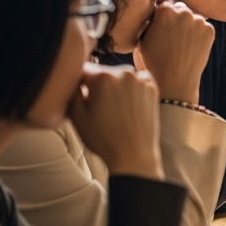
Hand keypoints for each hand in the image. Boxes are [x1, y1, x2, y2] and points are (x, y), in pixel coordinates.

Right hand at [70, 63, 163, 179]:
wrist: (133, 154)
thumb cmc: (103, 138)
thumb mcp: (76, 116)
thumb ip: (72, 91)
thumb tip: (75, 80)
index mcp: (102, 77)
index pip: (83, 71)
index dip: (79, 84)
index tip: (80, 97)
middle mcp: (123, 72)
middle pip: (103, 73)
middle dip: (97, 85)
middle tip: (98, 107)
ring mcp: (141, 79)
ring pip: (120, 77)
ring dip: (115, 87)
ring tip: (113, 110)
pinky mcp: (152, 88)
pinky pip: (137, 81)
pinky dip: (132, 89)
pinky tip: (128, 105)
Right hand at [134, 0, 213, 104]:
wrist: (174, 80)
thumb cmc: (154, 60)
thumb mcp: (143, 37)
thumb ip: (150, 20)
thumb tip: (156, 8)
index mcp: (165, 11)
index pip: (166, 4)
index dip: (163, 16)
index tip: (163, 27)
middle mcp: (183, 12)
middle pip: (181, 9)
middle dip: (177, 18)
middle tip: (173, 36)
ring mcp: (198, 20)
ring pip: (193, 18)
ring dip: (189, 26)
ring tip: (182, 44)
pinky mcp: (210, 30)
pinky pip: (204, 27)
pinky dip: (200, 35)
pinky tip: (191, 47)